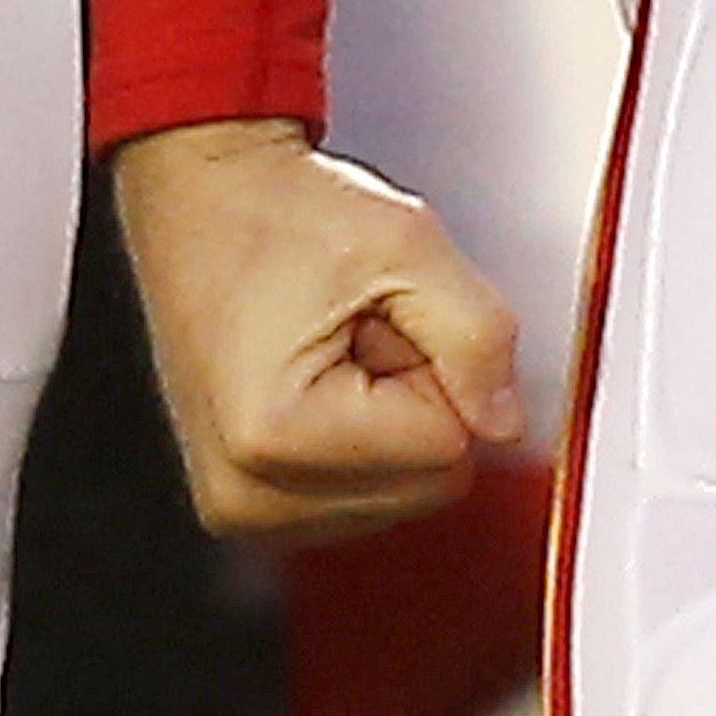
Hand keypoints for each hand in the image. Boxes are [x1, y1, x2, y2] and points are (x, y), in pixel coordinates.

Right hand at [112, 118, 526, 541]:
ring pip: (402, 496)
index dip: (444, 370)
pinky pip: (365, 496)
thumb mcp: (411, 248)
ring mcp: (238, 509)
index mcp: (277, 436)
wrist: (208, 206)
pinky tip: (324, 381)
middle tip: (366, 335)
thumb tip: (508, 425)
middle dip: (422, 401)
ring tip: (340, 352)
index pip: (449, 447)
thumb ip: (481, 337)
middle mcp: (245, 494)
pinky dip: (364, 439)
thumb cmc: (286, 218)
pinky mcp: (245, 506)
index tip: (388, 320)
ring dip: (394, 420)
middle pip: (427, 485)